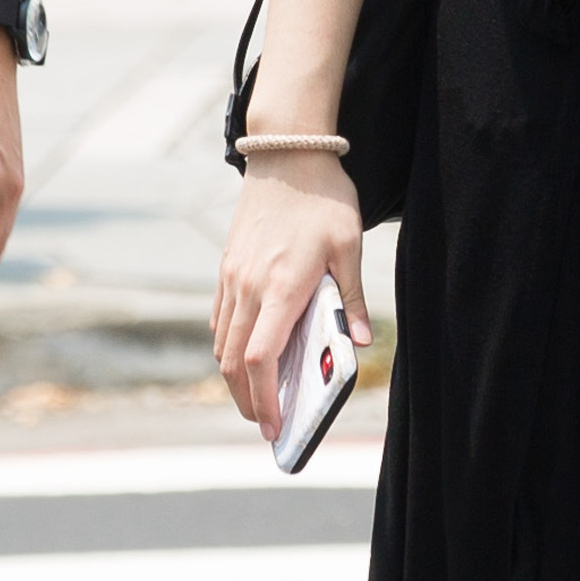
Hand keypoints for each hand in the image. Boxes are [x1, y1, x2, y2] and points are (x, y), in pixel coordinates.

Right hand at [208, 161, 363, 428]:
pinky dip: (227, 348)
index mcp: (280, 286)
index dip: (264, 398)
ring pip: (221, 344)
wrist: (286, 153)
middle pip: (233, 362)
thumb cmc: (323, 199)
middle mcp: (248, 287)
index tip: (275, 426)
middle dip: (247, 401)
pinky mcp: (226, 268)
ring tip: (257, 400)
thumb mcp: (350, 246)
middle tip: (267, 427)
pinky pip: (219, 321)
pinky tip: (245, 358)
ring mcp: (231, 278)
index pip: (260, 357)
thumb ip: (352, 298)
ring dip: (234, 380)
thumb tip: (360, 342)